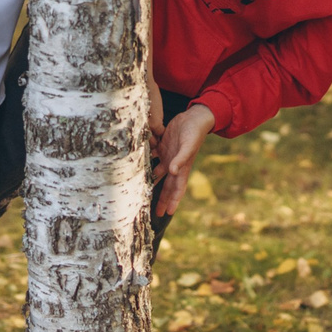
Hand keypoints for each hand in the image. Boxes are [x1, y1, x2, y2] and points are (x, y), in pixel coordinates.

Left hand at [150, 104, 216, 220]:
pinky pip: (152, 159)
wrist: (193, 118)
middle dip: (162, 199)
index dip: (173, 201)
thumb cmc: (194, 132)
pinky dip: (146, 164)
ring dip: (152, 184)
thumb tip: (172, 171)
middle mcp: (174, 165)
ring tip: (143, 194)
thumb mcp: (188, 146)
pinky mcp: (162, 148)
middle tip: (156, 213)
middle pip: (166, 186)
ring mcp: (167, 157)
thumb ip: (181, 159)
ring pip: (158, 175)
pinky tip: (137, 170)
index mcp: (182, 168)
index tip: (168, 213)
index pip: (177, 188)